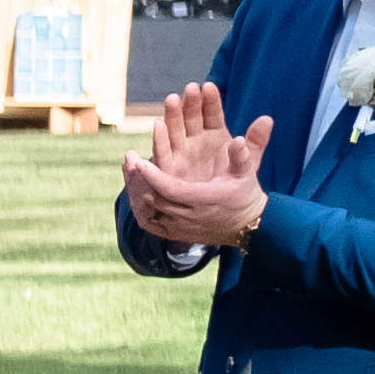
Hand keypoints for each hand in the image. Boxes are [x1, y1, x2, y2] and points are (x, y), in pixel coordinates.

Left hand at [118, 106, 277, 253]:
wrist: (246, 225)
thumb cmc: (245, 195)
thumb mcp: (246, 175)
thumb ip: (241, 157)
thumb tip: (237, 139)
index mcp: (204, 200)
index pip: (172, 190)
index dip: (154, 177)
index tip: (140, 162)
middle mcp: (189, 217)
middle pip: (154, 200)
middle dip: (139, 180)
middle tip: (129, 159)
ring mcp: (180, 228)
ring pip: (148, 212)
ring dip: (136, 190)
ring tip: (128, 168)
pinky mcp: (175, 234)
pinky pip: (150, 223)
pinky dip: (139, 206)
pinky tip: (134, 188)